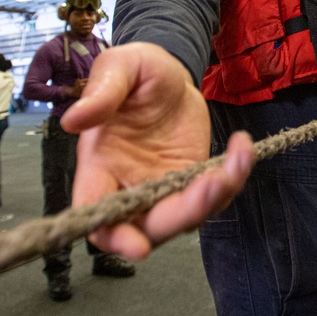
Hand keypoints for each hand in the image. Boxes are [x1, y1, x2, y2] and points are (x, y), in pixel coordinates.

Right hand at [61, 43, 253, 260]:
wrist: (168, 76)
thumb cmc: (135, 73)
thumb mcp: (119, 68)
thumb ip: (101, 93)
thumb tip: (74, 120)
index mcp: (99, 166)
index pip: (97, 215)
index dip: (114, 237)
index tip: (137, 247)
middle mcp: (128, 185)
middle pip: (150, 226)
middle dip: (183, 214)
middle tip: (213, 183)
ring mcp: (163, 188)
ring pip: (187, 216)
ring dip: (216, 197)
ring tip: (237, 157)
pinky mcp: (192, 182)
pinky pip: (214, 196)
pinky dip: (233, 179)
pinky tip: (242, 148)